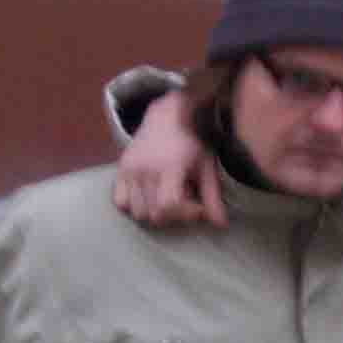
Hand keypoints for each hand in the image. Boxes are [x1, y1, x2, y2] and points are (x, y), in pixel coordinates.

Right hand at [110, 89, 225, 229]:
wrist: (167, 117)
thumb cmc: (191, 143)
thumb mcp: (207, 167)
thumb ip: (213, 197)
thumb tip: (221, 226)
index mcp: (170, 166)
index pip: (169, 206)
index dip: (185, 214)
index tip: (198, 206)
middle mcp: (146, 169)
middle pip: (154, 215)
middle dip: (173, 215)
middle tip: (184, 199)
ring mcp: (130, 169)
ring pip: (137, 212)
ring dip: (154, 212)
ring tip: (166, 196)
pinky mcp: (121, 170)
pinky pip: (121, 202)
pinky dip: (133, 205)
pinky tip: (149, 196)